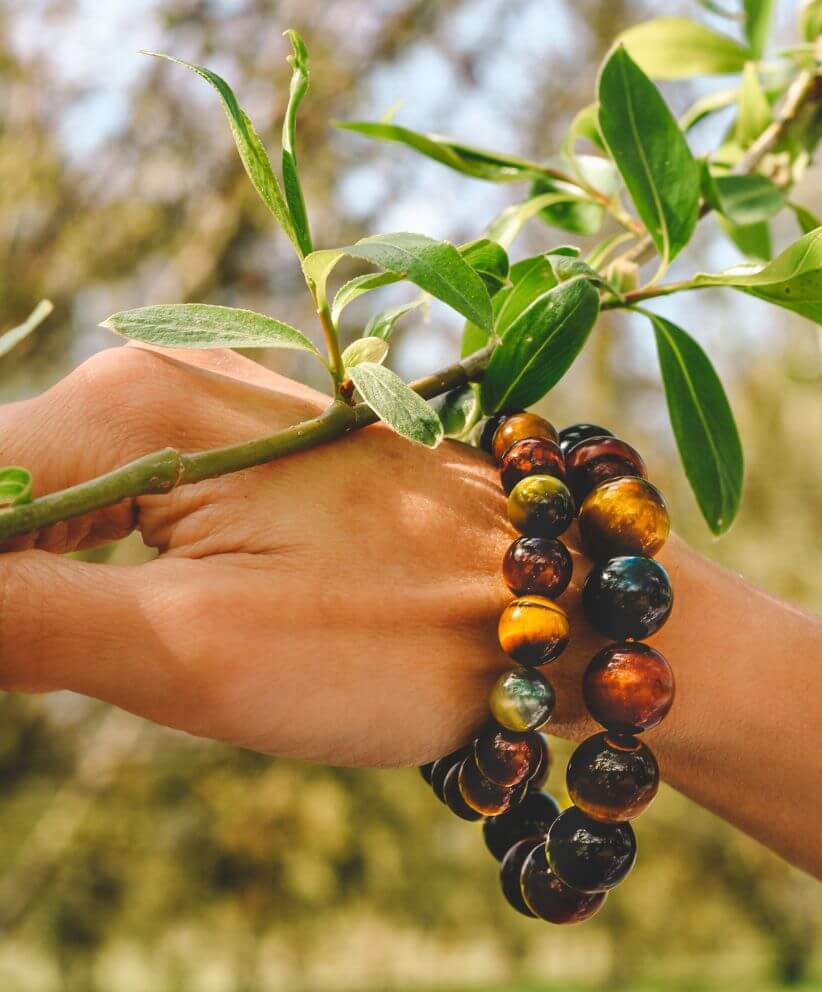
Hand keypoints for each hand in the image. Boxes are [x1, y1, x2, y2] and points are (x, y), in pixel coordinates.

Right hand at [0, 344, 534, 766]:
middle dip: (16, 594)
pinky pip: (112, 511)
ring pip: (46, 507)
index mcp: (130, 405)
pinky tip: (152, 622)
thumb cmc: (399, 636)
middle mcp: (157, 380)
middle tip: (123, 658)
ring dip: (44, 593)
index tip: (43, 652)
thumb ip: (19, 617)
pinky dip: (96, 578)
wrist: (551, 607)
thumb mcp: (194, 648)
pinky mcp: (236, 455)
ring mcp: (202, 411)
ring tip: (168, 647)